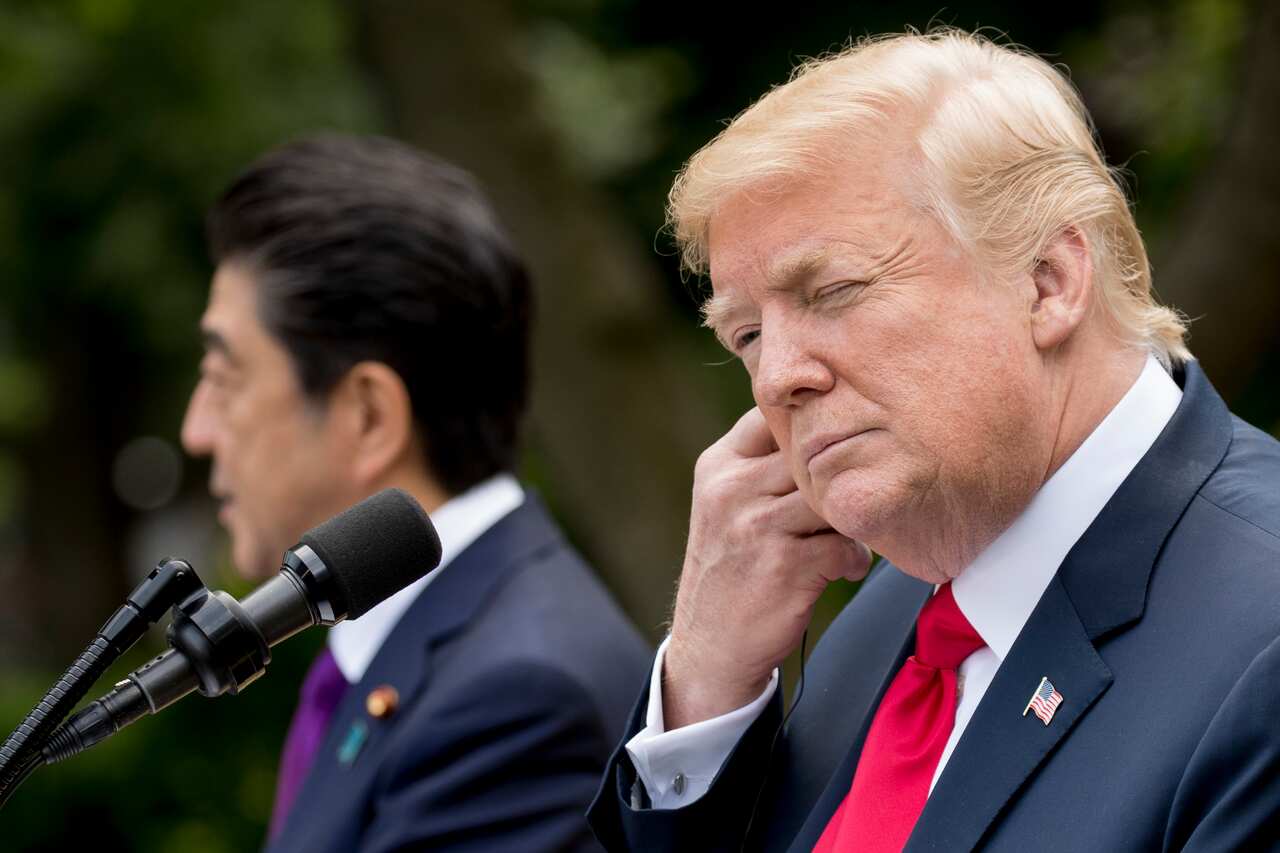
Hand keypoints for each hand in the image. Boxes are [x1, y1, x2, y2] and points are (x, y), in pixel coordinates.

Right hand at [663, 408, 872, 728]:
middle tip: (859, 496)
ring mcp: (756, 526)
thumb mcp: (725, 506)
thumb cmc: (731, 570)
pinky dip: (853, 559)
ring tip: (849, 538)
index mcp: (718, 466)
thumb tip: (831, 425)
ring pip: (833, 496)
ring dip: (851, 519)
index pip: (772, 415)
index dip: (814, 425)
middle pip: (812, 455)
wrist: (710, 647)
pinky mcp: (786, 564)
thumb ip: (763, 467)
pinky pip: (845, 542)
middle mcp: (732, 488)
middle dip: (841, 477)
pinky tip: (842, 571)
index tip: (837, 444)